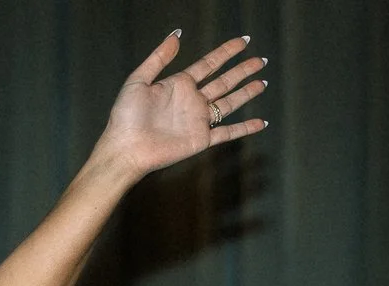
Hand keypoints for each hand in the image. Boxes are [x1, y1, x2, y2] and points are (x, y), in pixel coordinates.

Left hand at [91, 31, 269, 179]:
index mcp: (179, 84)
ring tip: (262, 82)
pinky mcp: (200, 140)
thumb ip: (159, 57)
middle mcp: (192, 101)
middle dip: (242, 70)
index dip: (226, 52)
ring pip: (229, 103)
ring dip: (246, 93)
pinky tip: (260, 123)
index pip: (209, 64)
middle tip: (260, 60)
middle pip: (224, 81)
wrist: (125, 148)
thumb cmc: (126, 116)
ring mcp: (198, 120)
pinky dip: (244, 128)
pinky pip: (227, 133)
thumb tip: (177, 35)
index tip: (244, 41)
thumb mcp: (139, 80)